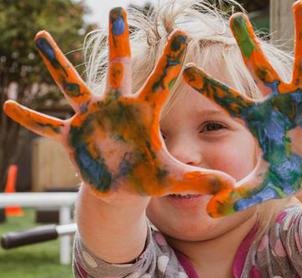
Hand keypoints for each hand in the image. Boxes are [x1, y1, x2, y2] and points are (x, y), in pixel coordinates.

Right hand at [3, 8, 233, 199]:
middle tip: (118, 10)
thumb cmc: (148, 177)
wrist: (123, 187)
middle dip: (118, 42)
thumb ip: (199, 180)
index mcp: (144, 114)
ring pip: (73, 86)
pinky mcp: (71, 136)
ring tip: (42, 38)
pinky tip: (8, 106)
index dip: (171, 61)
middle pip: (118, 69)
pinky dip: (31, 118)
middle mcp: (117, 108)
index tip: (182, 34)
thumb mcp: (172, 179)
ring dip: (58, 65)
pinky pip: (47, 125)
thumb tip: (230, 187)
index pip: (161, 83)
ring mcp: (91, 119)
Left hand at [183, 0, 301, 216]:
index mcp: (257, 119)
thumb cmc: (286, 175)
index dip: (208, 87)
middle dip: (249, 44)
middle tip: (236, 17)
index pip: (228, 101)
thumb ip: (235, 197)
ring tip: (301, 4)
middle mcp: (278, 102)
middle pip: (259, 69)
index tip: (186, 69)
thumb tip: (207, 214)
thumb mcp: (260, 187)